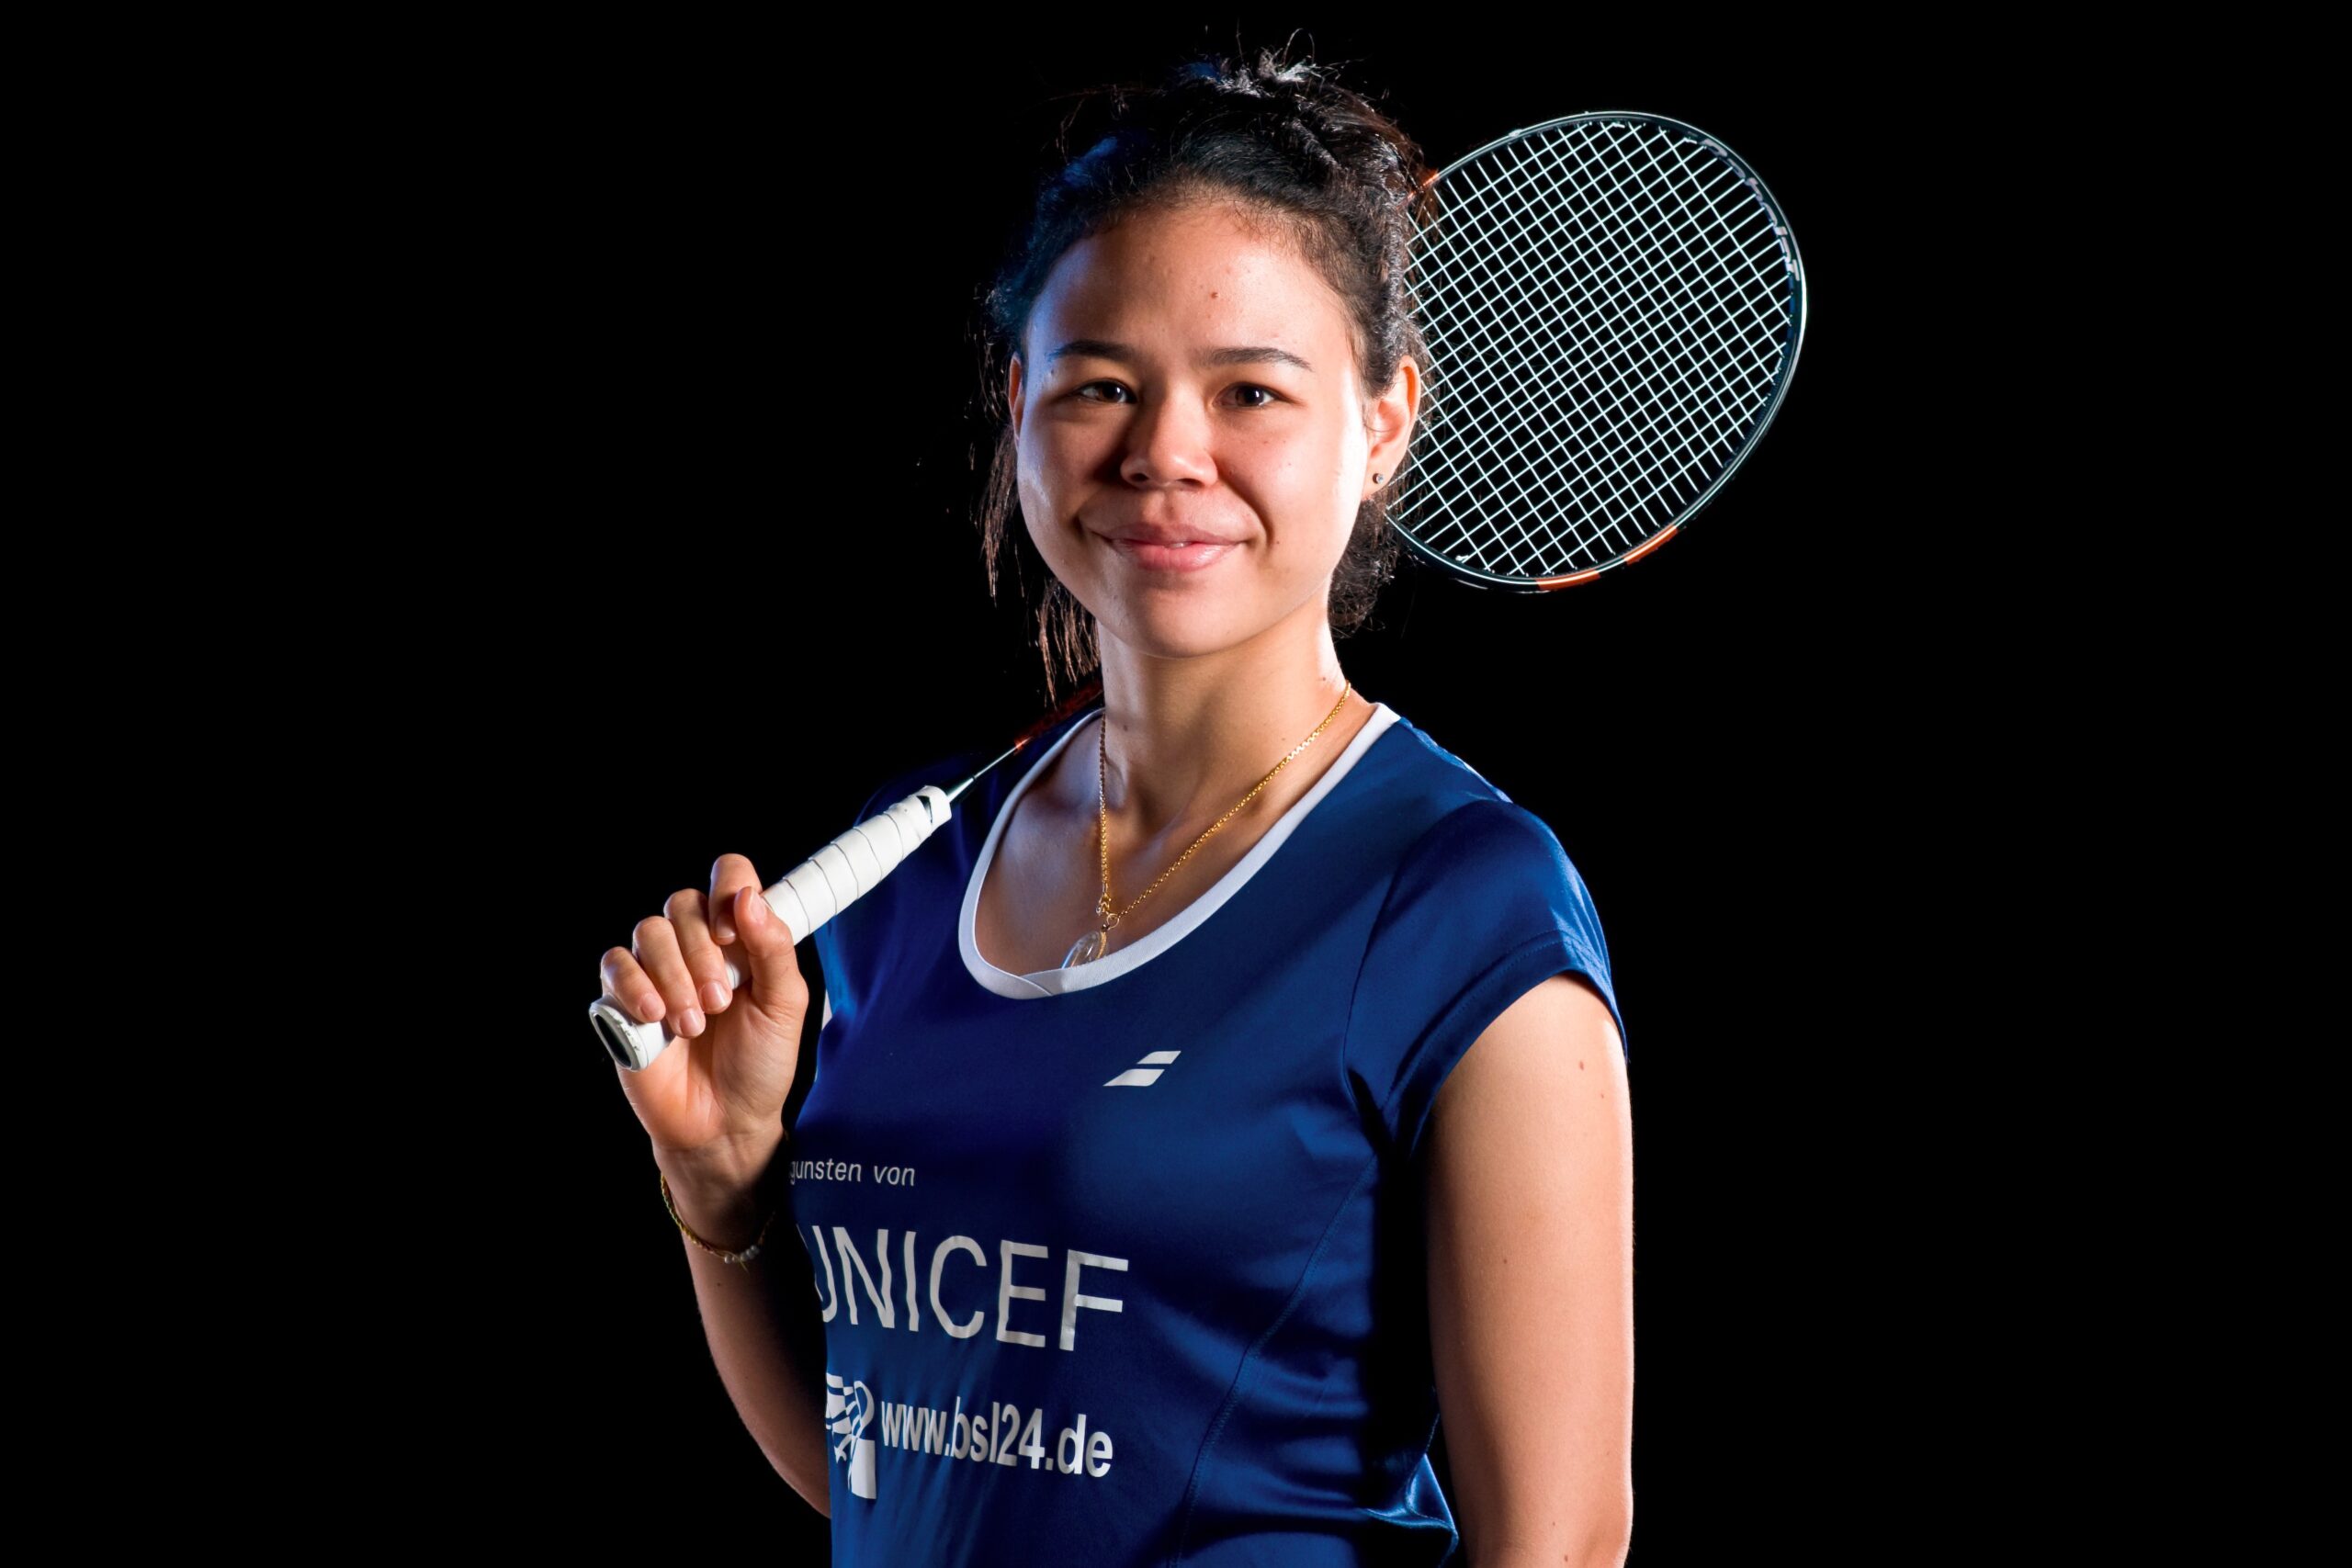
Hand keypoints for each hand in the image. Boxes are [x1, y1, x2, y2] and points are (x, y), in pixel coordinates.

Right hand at [601, 853, 808, 1167]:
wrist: (725, 1122)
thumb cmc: (761, 1062)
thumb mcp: (784, 1004)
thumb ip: (773, 947)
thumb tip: (748, 896)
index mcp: (740, 938)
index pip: (728, 875)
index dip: (727, 891)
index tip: (732, 935)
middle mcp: (696, 945)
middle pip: (682, 903)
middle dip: (702, 955)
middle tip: (719, 1004)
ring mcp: (657, 970)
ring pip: (649, 932)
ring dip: (673, 977)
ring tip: (693, 1024)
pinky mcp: (623, 999)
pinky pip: (614, 964)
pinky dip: (635, 986)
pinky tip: (656, 1018)